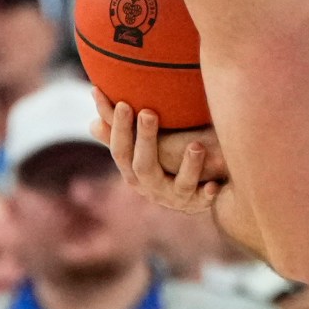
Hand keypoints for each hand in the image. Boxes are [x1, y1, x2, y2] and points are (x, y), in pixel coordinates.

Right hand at [98, 96, 225, 215]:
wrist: (197, 196)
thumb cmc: (165, 164)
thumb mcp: (143, 149)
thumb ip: (120, 133)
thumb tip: (93, 114)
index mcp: (133, 172)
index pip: (120, 151)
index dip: (119, 129)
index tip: (124, 103)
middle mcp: (151, 188)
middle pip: (143, 166)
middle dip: (145, 139)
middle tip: (148, 113)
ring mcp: (175, 198)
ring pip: (180, 185)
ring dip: (188, 166)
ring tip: (196, 146)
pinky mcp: (198, 205)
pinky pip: (204, 201)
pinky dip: (208, 194)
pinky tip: (215, 185)